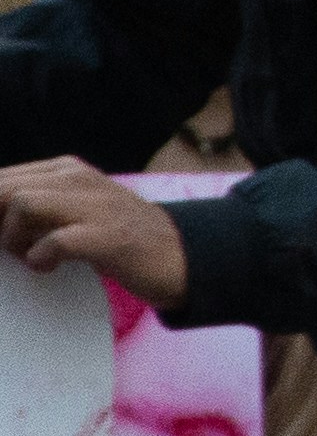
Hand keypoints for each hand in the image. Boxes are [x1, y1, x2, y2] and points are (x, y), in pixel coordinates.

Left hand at [0, 161, 184, 309]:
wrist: (180, 254)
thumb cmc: (116, 235)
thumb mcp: (74, 206)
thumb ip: (35, 203)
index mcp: (65, 170)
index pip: (1, 178)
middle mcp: (78, 179)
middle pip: (4, 188)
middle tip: (10, 247)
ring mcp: (96, 205)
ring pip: (24, 205)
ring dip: (13, 238)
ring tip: (29, 255)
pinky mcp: (108, 236)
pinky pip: (55, 241)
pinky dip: (41, 257)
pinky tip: (48, 266)